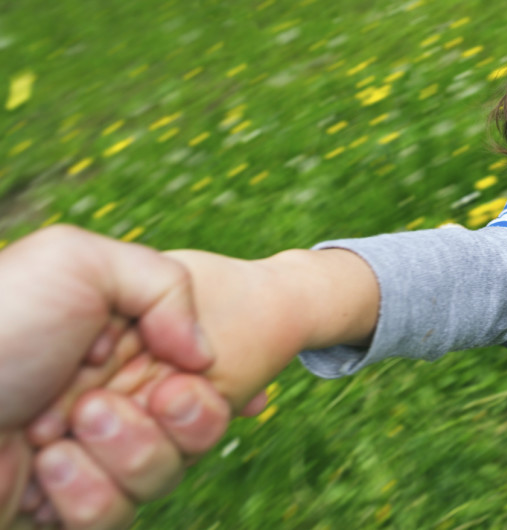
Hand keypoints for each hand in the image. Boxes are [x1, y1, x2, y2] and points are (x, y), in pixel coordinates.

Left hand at [0, 225, 215, 527]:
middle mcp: (114, 397)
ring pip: (161, 477)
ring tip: (55, 434)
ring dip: (120, 454)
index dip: (200, 386)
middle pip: (198, 429)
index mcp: (124, 344)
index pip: (204, 375)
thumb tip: (204, 357)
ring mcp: (92, 457)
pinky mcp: (65, 508)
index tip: (181, 378)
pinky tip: (41, 469)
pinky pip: (113, 518)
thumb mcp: (78, 262)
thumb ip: (166, 285)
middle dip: (167, 421)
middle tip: (99, 404)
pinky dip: (83, 495)